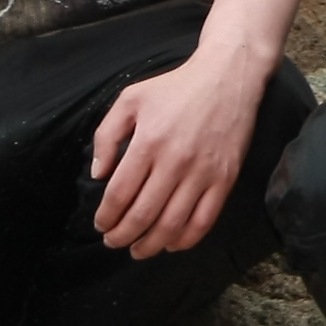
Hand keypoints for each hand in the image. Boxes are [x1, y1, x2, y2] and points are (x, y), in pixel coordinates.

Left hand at [87, 48, 267, 257]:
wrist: (227, 76)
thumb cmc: (175, 87)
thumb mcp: (131, 99)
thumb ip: (107, 136)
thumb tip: (98, 175)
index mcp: (149, 141)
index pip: (120, 194)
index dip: (106, 217)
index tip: (101, 224)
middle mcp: (175, 161)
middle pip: (143, 215)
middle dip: (122, 236)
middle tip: (113, 241)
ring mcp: (203, 172)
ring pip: (172, 225)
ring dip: (150, 245)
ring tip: (137, 250)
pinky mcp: (225, 178)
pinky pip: (204, 221)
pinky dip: (185, 240)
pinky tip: (171, 244)